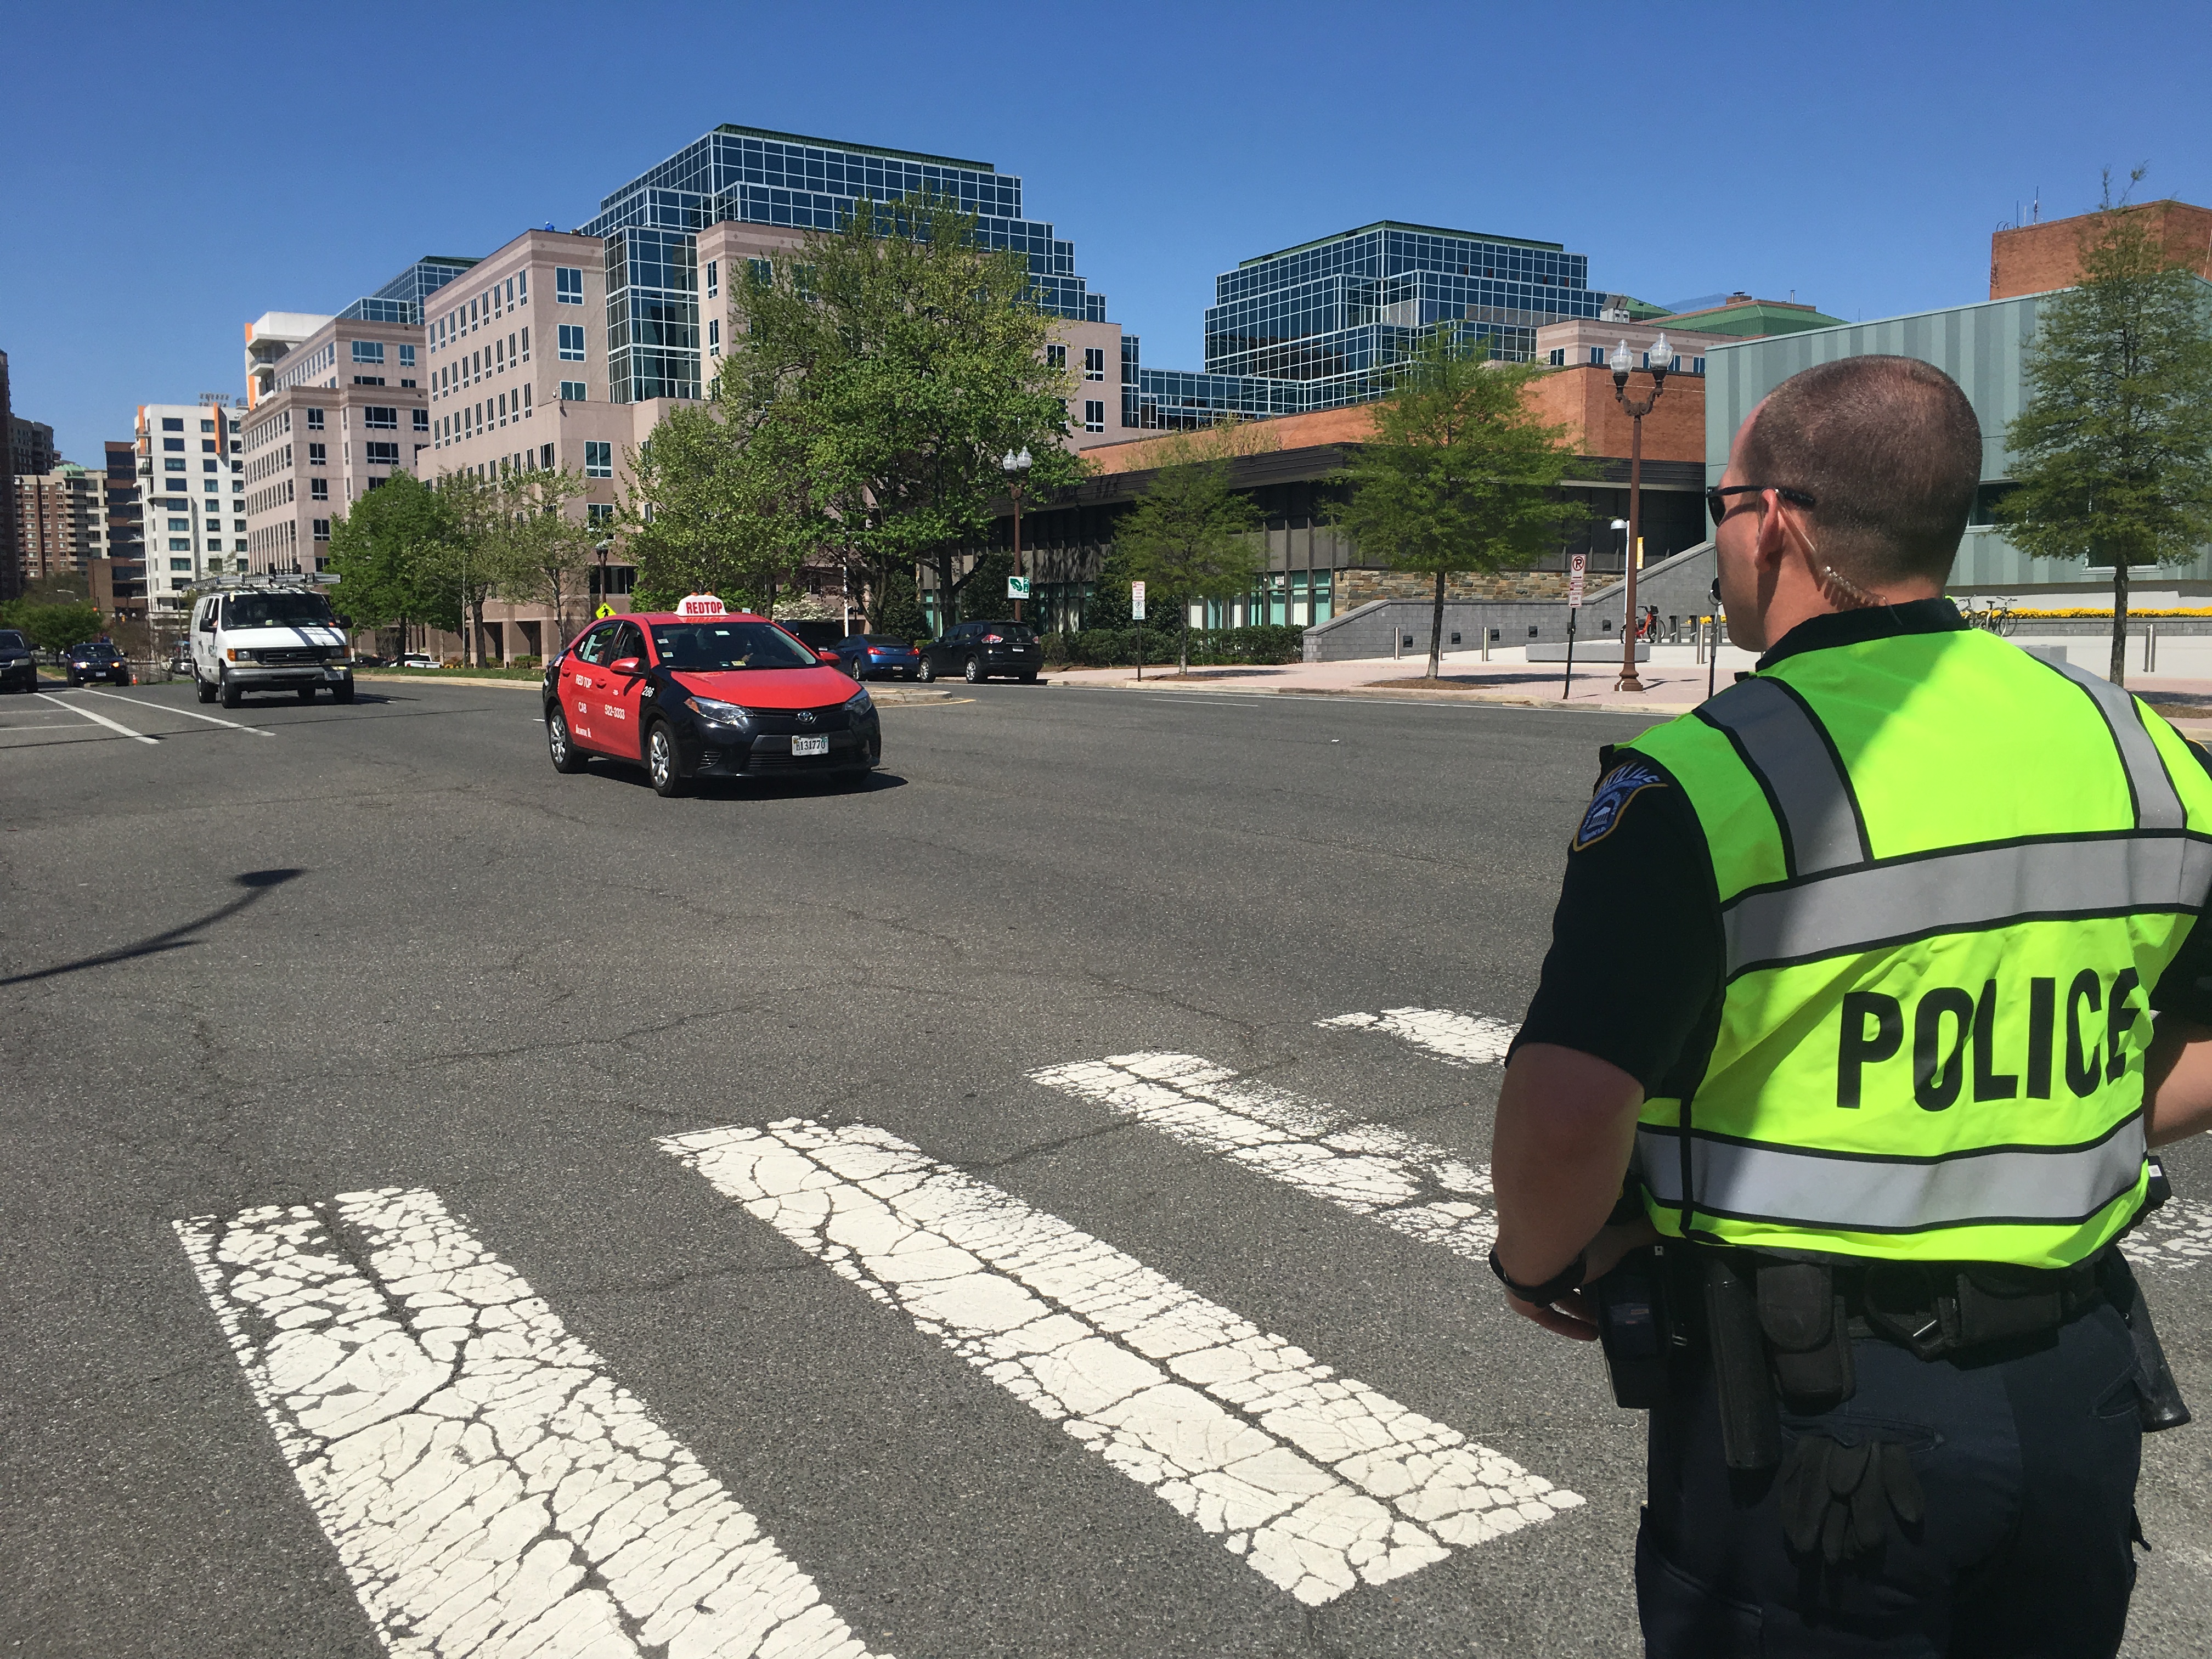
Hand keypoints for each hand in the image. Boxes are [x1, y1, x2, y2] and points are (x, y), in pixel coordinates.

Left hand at [1503, 1218, 1661, 1341]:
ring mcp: (1528, 1278)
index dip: (1596, 1267)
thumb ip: (1640, 1234)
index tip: (1614, 1278)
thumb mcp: (1616, 1241)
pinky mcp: (1522, 1300)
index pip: (1579, 1254)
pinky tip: (1590, 1334)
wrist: (1539, 1257)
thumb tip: (1665, 1227)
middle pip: (1568, 1277)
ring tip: (1604, 1322)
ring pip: (1557, 1295)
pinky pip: (1547, 1317)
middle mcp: (1542, 1256)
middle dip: (1589, 1292)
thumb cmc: (1578, 1247)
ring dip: (1580, 1310)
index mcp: (1562, 1240)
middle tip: (1611, 1305)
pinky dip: (1568, 1326)